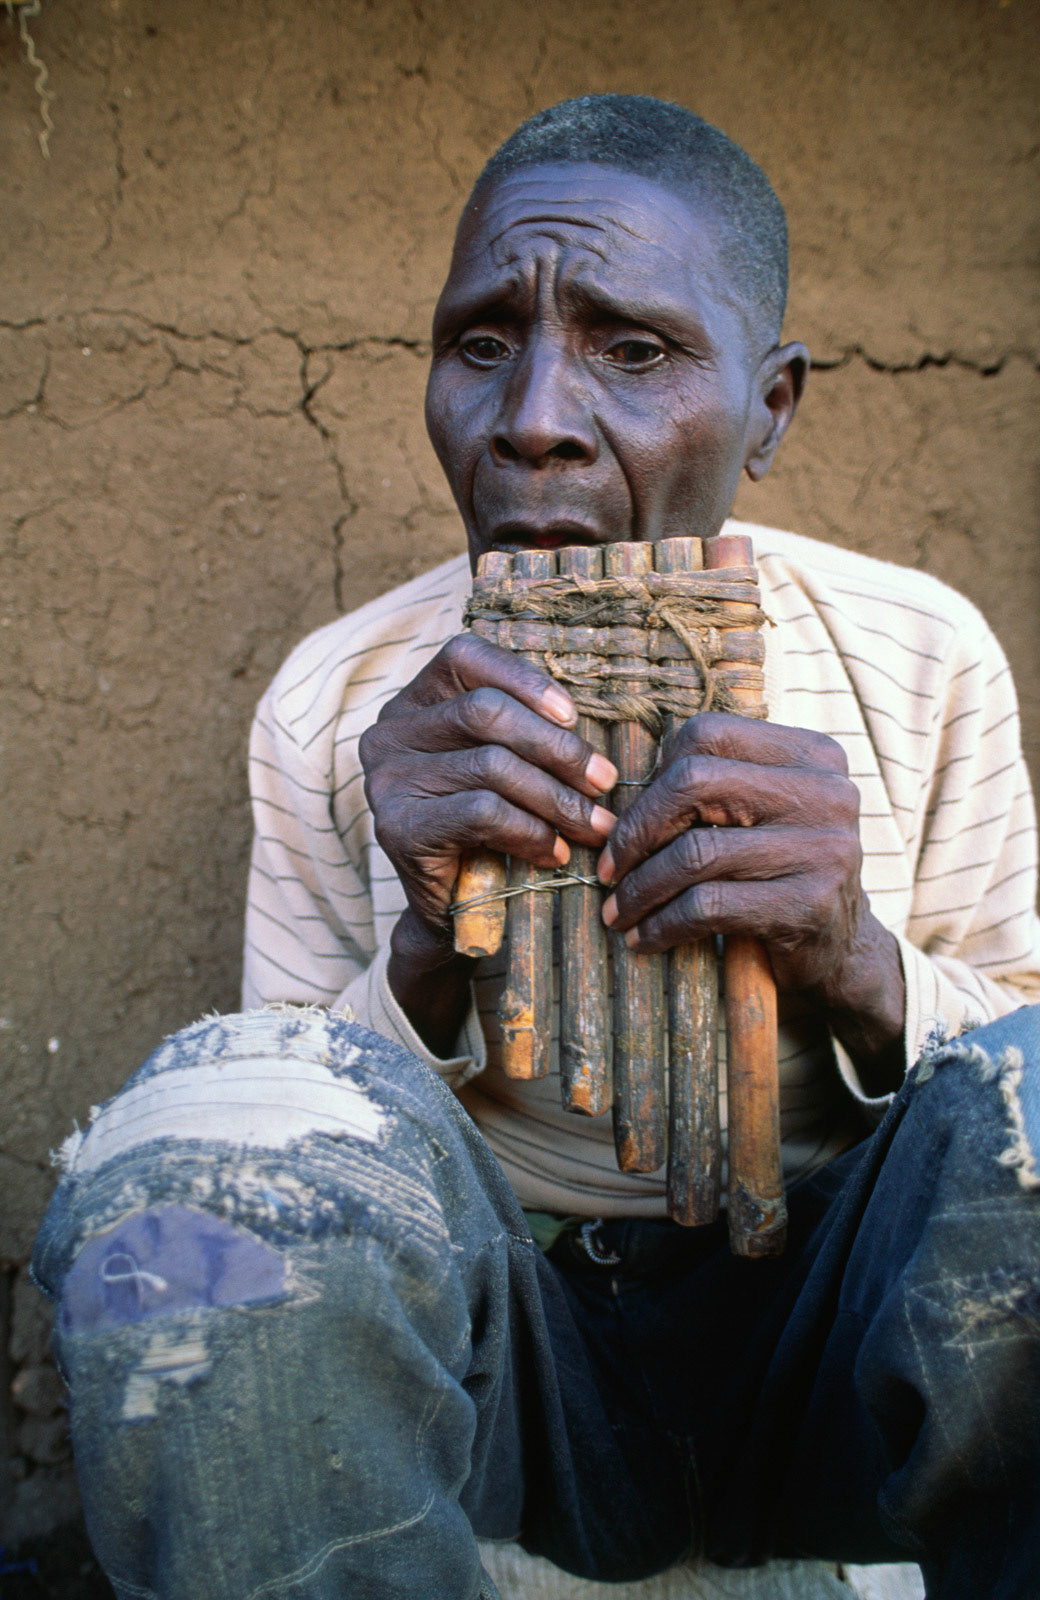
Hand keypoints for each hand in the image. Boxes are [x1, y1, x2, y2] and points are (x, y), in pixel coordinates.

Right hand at [359, 634, 616, 1055]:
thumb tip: (584, 715)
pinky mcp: (398, 829)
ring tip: (594, 825)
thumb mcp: (506, 768)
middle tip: (604, 782)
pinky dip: (532, 832)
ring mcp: (386, 781)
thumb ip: (525, 729)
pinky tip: (556, 852)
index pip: (463, 658)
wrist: (452, 916)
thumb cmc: (489, 832)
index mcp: (412, 704)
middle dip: (557, 748)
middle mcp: (387, 735)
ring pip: (492, 765)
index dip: (523, 679)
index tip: (573, 716)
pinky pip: (483, 812)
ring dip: (557, 798)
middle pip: (485, 712)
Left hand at [597, 712, 904, 1086]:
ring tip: (617, 912)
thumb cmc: (777, 874)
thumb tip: (613, 786)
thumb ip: (713, 785)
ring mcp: (825, 848)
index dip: (653, 778)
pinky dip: (662, 925)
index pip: (707, 735)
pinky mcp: (809, 904)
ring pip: (694, 852)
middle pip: (694, 783)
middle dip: (635, 831)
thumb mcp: (759, 814)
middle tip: (607, 870)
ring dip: (639, 889)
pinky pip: (708, 906)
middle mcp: (827, 793)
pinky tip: (643, 939)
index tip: (628, 822)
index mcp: (813, 754)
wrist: (839, 950)